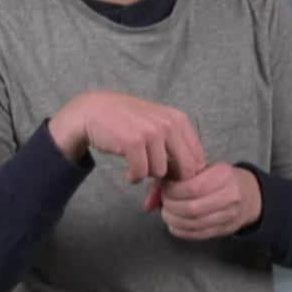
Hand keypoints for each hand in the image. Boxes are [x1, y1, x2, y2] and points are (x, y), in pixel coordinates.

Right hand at [49, 91, 205, 183]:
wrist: (95, 110)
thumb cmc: (129, 123)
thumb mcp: (159, 127)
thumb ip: (177, 149)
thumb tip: (192, 182)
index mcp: (180, 120)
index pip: (197, 159)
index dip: (185, 175)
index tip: (170, 177)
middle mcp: (170, 124)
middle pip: (185, 169)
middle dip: (171, 180)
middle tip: (156, 179)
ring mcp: (152, 132)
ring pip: (161, 172)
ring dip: (148, 175)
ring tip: (138, 166)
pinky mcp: (133, 142)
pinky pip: (141, 173)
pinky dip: (134, 177)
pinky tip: (129, 171)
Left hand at [146, 163, 261, 239]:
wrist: (249, 194)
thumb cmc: (219, 179)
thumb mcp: (199, 169)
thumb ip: (170, 180)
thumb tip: (148, 203)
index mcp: (224, 175)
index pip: (192, 187)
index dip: (172, 191)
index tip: (165, 190)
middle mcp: (231, 195)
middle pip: (191, 208)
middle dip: (170, 207)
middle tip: (165, 203)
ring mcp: (229, 214)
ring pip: (193, 223)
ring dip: (173, 220)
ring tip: (169, 212)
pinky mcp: (225, 229)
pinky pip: (196, 235)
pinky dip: (180, 230)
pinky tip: (176, 223)